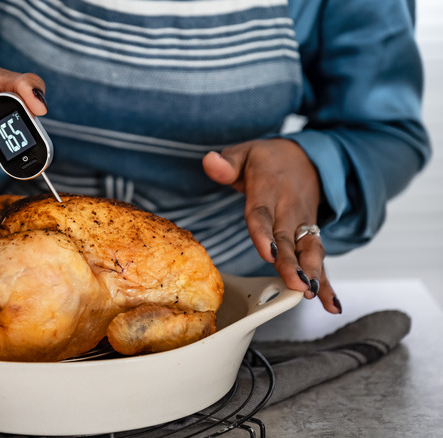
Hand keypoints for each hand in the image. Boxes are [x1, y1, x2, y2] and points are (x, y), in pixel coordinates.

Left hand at [202, 138, 341, 313]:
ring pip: (309, 251)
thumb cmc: (266, 160)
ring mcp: (303, 223)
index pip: (262, 215)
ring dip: (312, 273)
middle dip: (293, 264)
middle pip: (288, 240)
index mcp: (268, 190)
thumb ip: (227, 162)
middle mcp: (288, 209)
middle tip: (297, 284)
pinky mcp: (311, 234)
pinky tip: (331, 304)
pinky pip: (319, 259)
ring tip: (311, 294)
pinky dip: (327, 282)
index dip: (264, 235)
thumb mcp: (244, 153)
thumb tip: (210, 161)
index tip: (268, 254)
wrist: (305, 157)